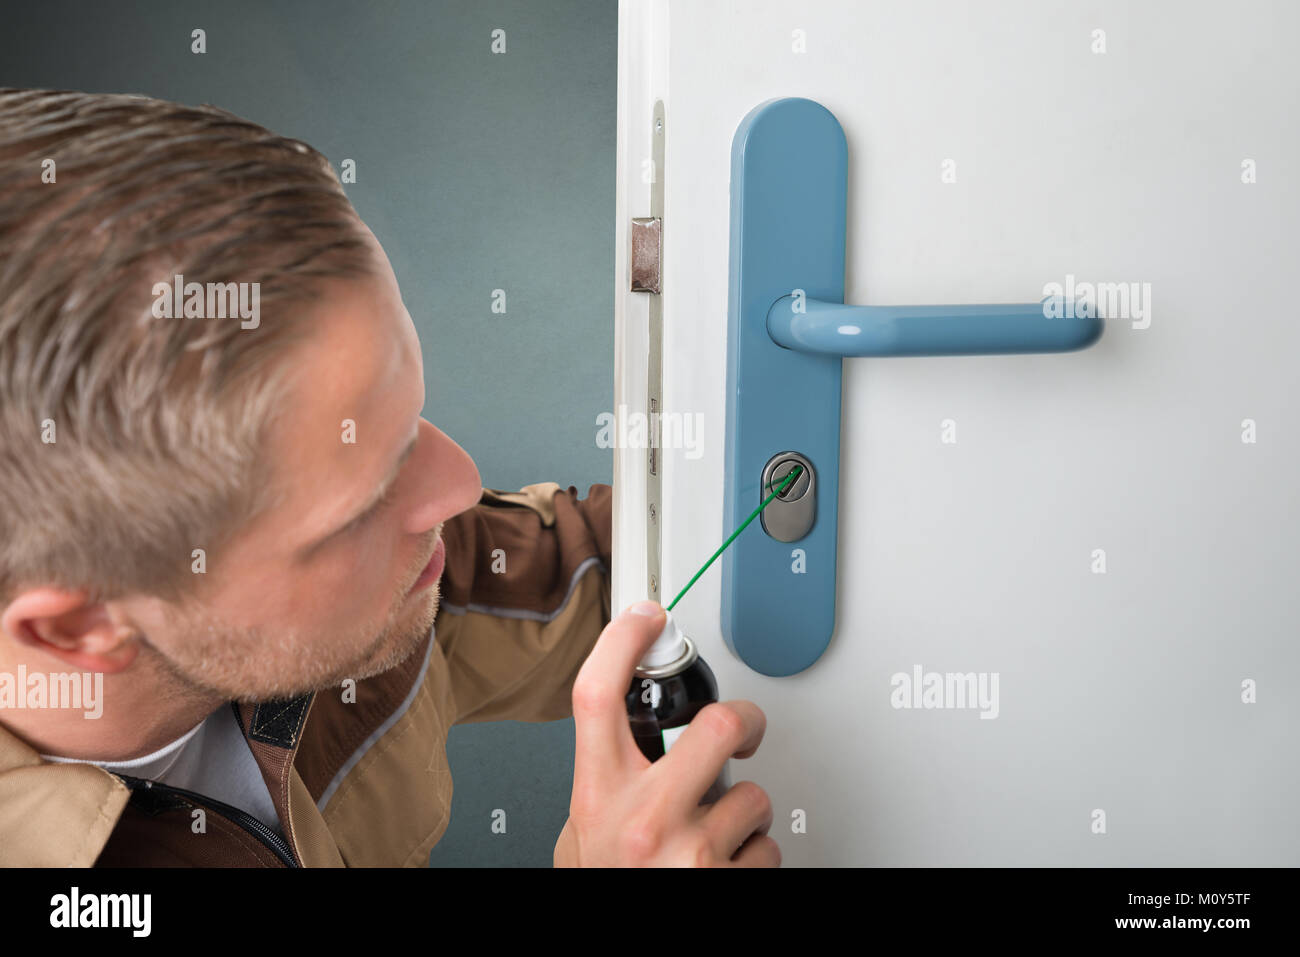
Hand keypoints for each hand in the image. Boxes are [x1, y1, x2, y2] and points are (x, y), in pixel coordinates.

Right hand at [554, 600, 779, 866]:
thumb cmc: (604, 888)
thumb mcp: (578, 836)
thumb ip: (601, 785)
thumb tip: (619, 741)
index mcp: (598, 798)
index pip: (599, 696)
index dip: (623, 642)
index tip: (647, 617)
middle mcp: (645, 821)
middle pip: (718, 724)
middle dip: (746, 720)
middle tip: (744, 731)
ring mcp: (691, 855)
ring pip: (754, 797)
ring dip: (746, 815)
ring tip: (719, 835)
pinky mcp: (728, 883)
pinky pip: (768, 849)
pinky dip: (755, 858)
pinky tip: (728, 866)